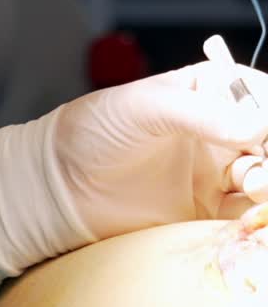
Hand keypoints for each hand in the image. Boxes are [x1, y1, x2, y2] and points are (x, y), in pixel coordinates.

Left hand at [0, 61, 267, 285]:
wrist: (60, 184)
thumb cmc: (90, 132)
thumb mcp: (140, 108)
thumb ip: (197, 114)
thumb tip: (256, 123)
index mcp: (202, 91)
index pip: (255, 92)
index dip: (266, 106)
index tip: (265, 126)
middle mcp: (217, 129)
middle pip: (265, 137)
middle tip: (257, 167)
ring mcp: (215, 171)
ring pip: (264, 176)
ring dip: (266, 183)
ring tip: (250, 184)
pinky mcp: (210, 211)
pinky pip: (249, 213)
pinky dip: (258, 215)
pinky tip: (249, 214)